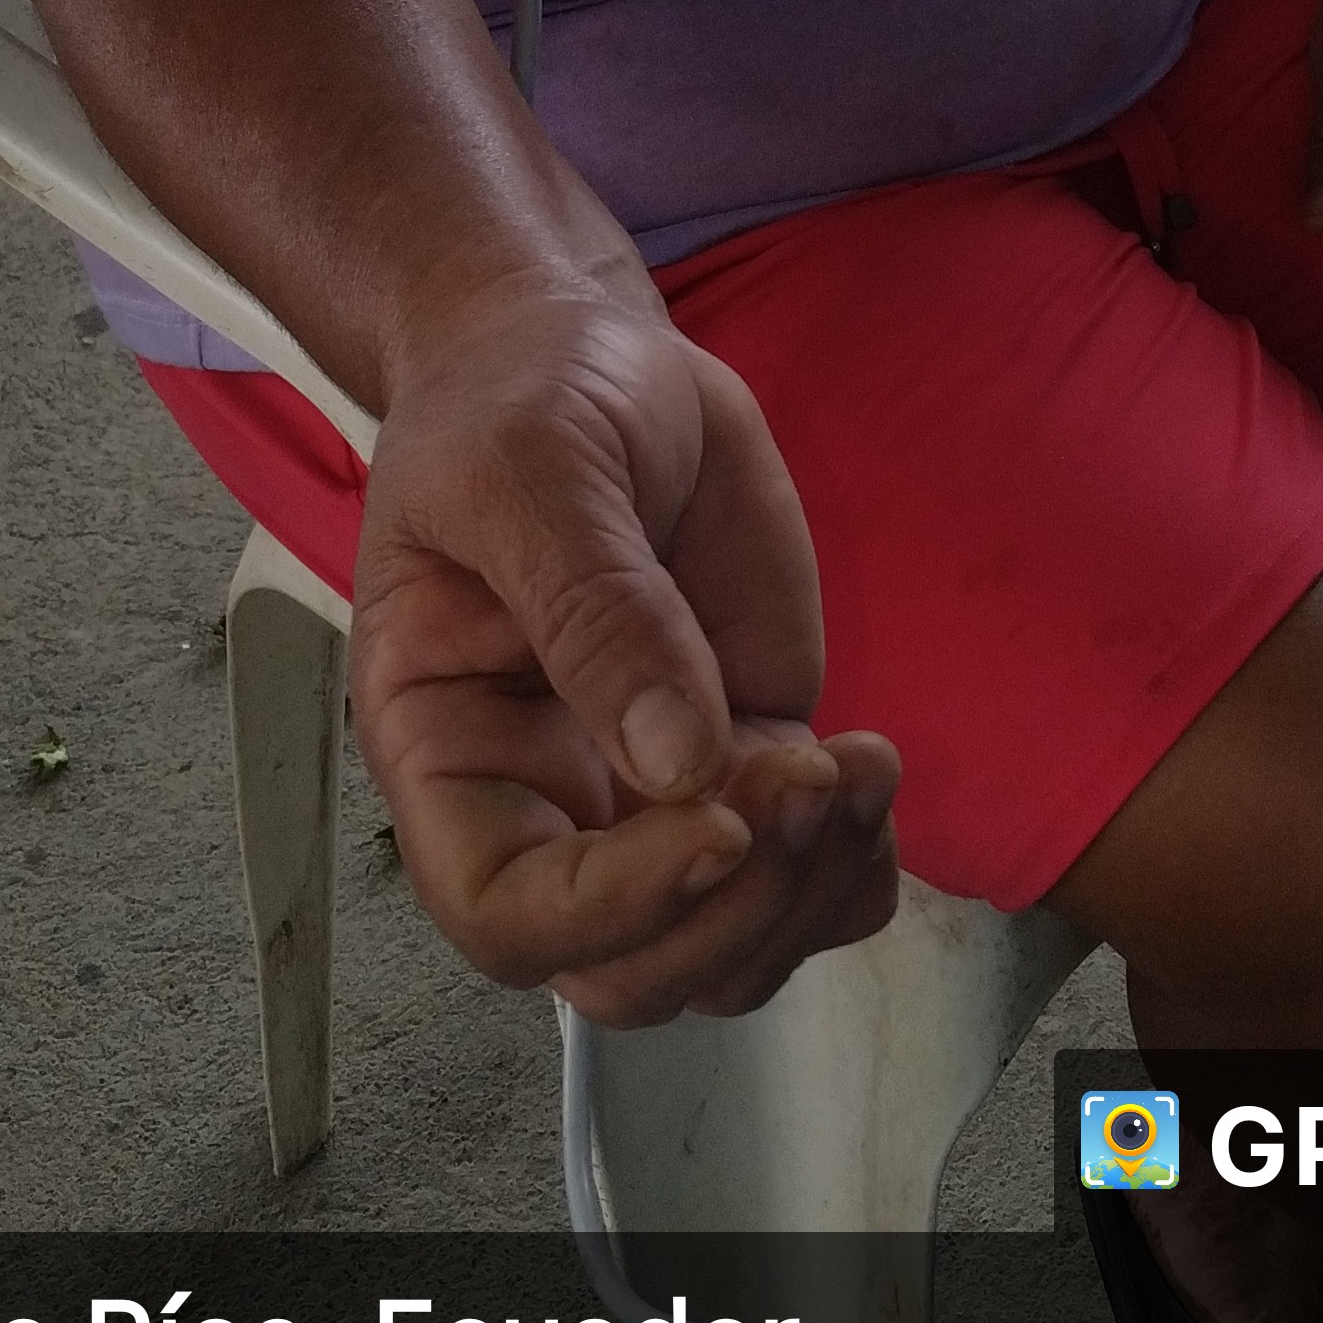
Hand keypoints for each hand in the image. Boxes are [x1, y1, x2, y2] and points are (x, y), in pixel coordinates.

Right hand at [345, 285, 899, 1025]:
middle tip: (804, 773)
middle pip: (631, 969)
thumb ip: (594, 610)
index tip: (714, 820)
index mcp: (448, 752)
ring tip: (857, 761)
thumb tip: (675, 761)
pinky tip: (874, 764)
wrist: (583, 353)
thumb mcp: (531, 474)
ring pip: (730, 948)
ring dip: (812, 891)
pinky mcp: (748, 756)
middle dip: (735, 909)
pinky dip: (860, 862)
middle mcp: (545, 801)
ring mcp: (653, 793)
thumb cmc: (516, 403)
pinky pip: (810, 881)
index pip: (505, 913)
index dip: (608, 907)